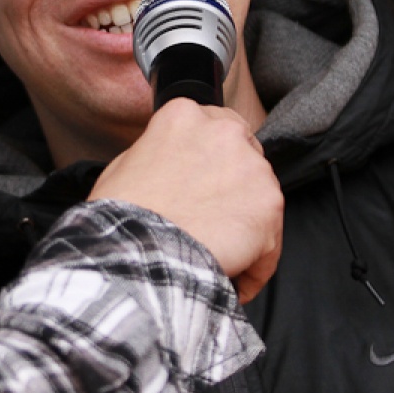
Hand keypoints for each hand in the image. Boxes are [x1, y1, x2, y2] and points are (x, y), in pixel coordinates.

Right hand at [87, 98, 282, 302]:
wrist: (138, 253)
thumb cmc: (123, 216)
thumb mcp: (125, 164)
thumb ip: (159, 150)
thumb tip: (171, 162)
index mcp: (185, 116)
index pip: (216, 127)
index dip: (212, 162)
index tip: (206, 184)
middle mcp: (225, 132)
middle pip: (245, 157)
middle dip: (234, 188)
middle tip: (212, 219)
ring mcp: (253, 168)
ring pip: (260, 199)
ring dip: (244, 225)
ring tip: (218, 255)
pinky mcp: (270, 206)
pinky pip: (270, 242)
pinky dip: (255, 264)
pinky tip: (233, 277)